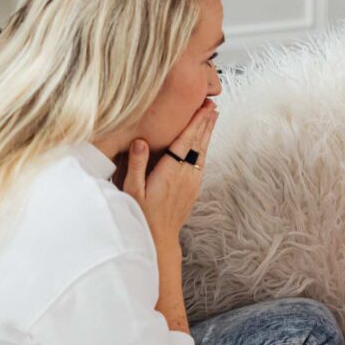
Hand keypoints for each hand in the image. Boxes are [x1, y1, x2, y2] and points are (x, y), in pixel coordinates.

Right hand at [123, 99, 217, 242]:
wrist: (158, 241)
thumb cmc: (140, 215)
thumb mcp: (131, 191)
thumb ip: (136, 165)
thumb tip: (140, 141)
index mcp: (170, 172)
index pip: (186, 142)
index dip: (195, 123)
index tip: (204, 107)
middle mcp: (185, 176)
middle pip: (198, 144)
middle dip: (205, 123)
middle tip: (212, 104)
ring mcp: (191, 183)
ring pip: (202, 152)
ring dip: (207, 134)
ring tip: (212, 117)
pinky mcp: (193, 190)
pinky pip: (201, 163)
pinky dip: (204, 149)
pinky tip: (204, 143)